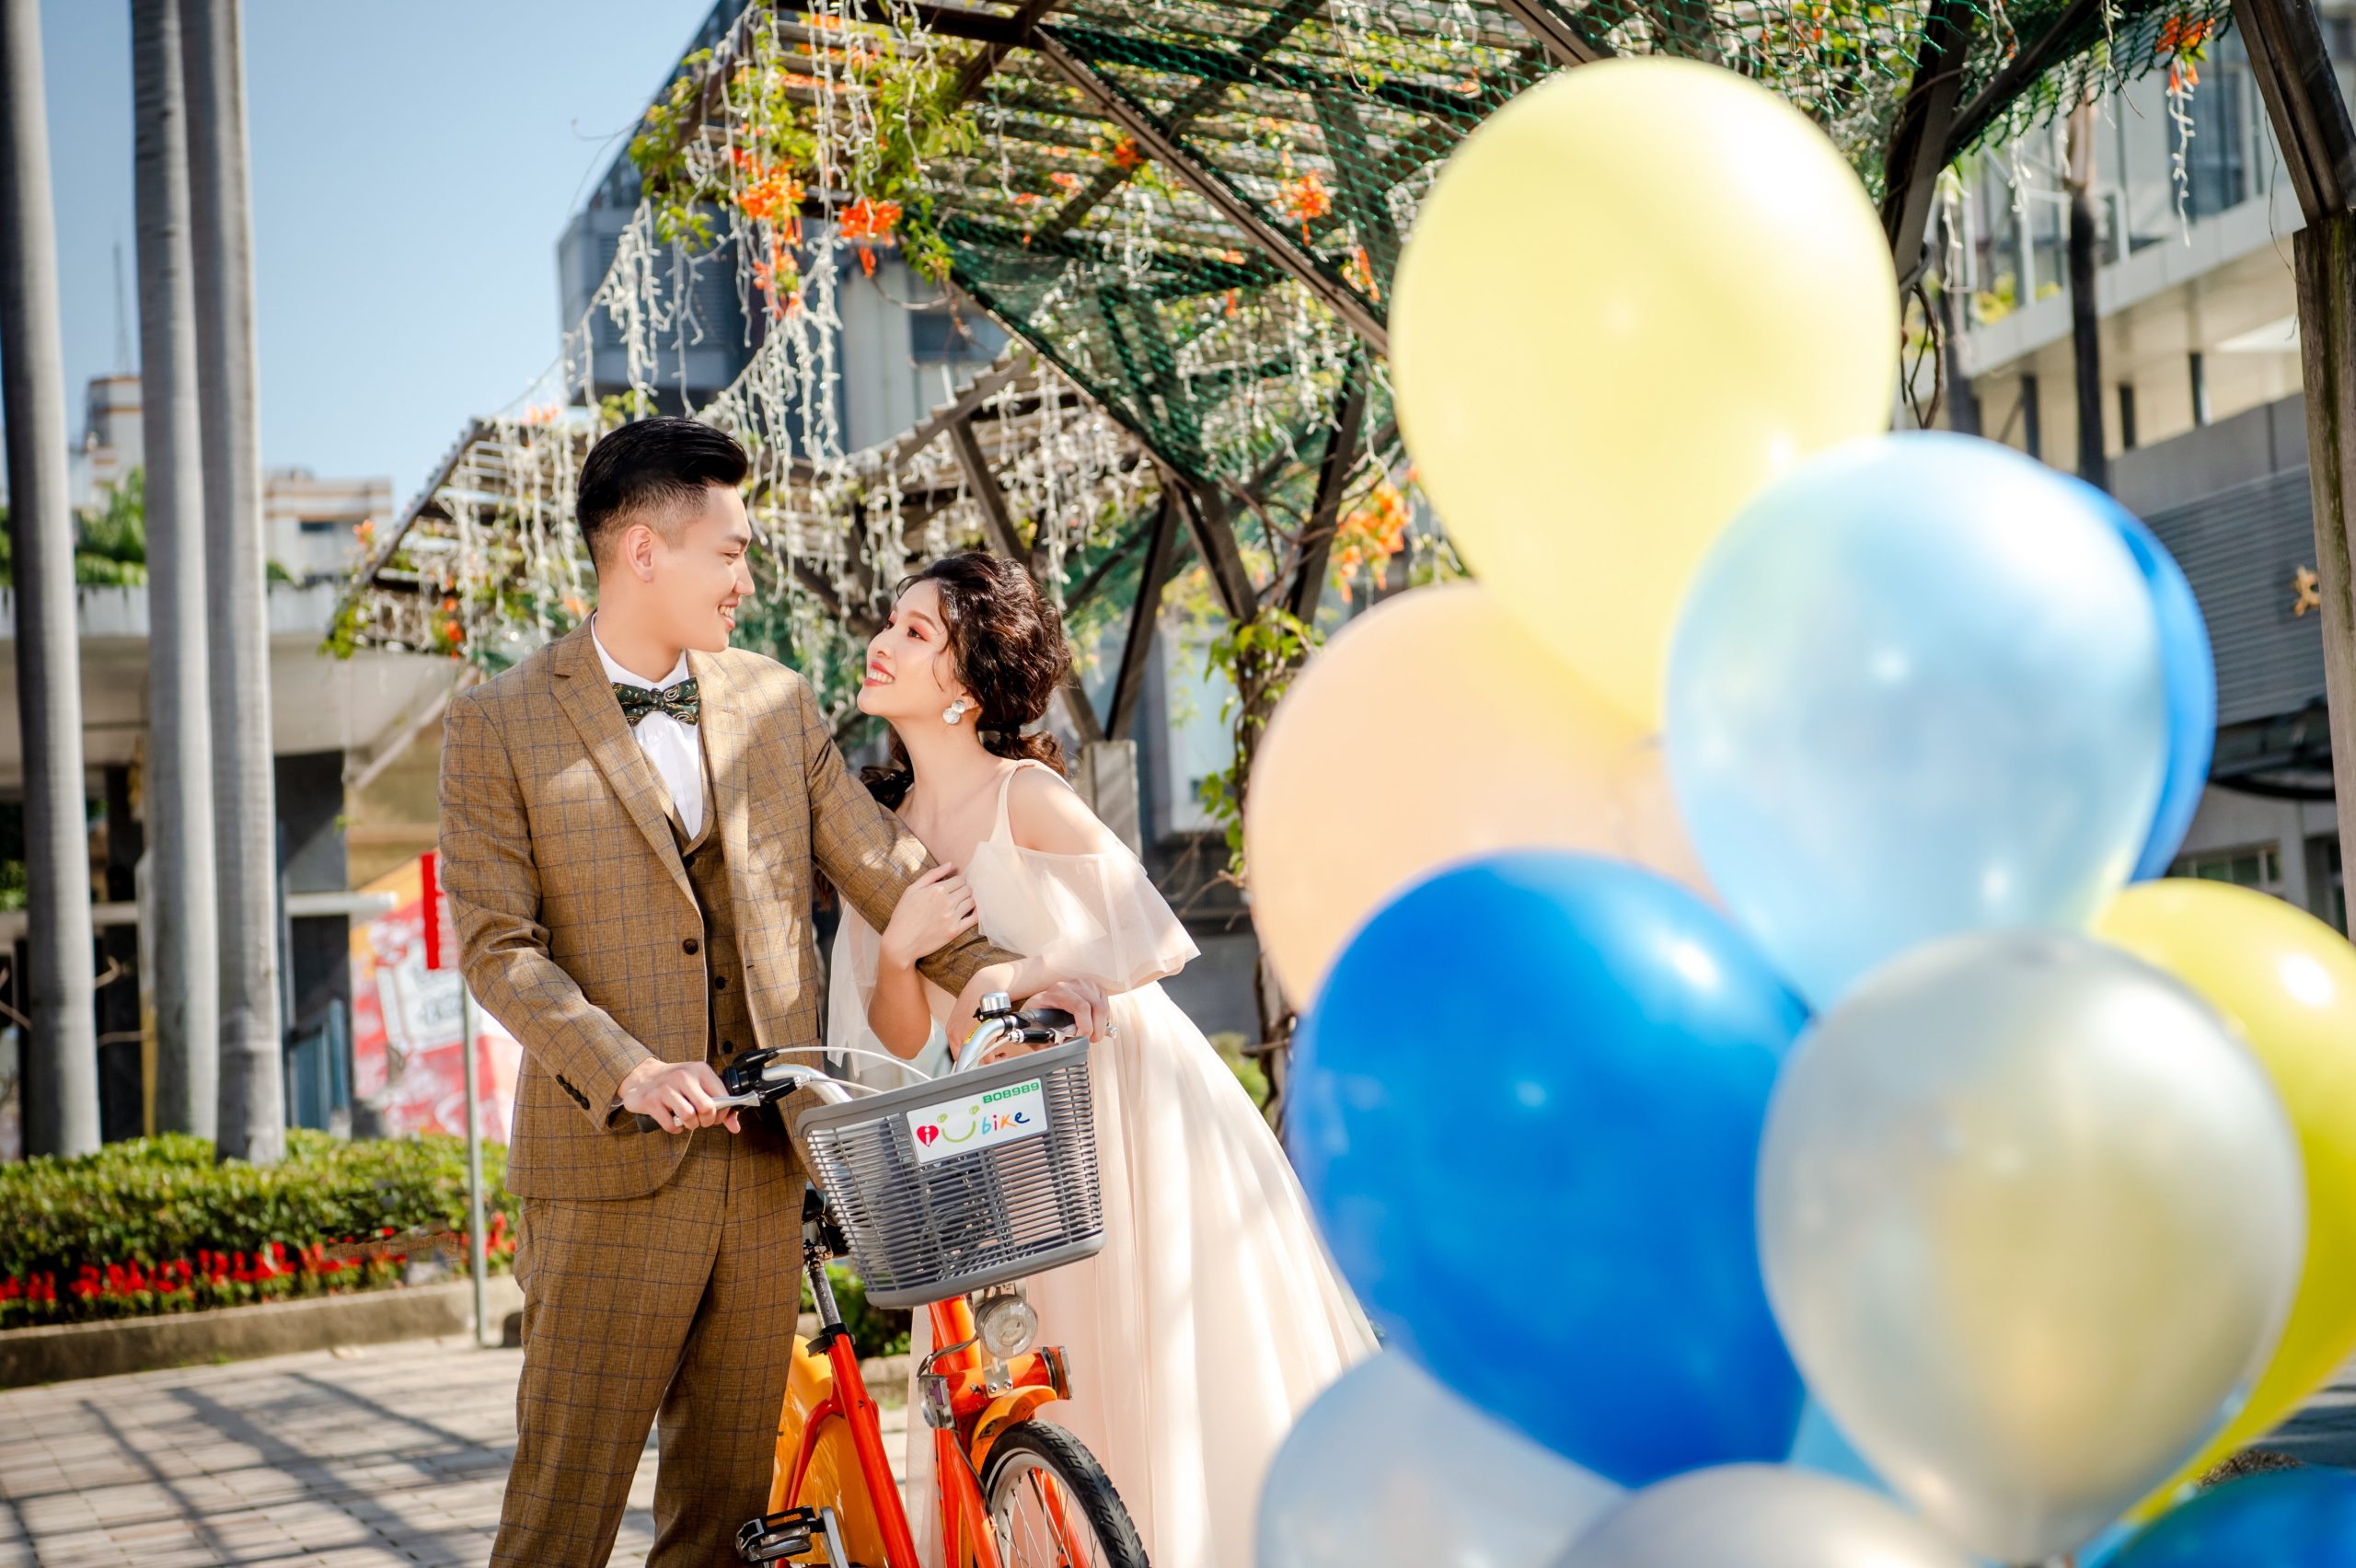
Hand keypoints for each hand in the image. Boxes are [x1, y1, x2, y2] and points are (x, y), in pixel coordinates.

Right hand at [617, 1059, 739, 1133]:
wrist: (642, 1076)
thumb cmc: (675, 1083)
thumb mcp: (698, 1085)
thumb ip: (719, 1105)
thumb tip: (735, 1127)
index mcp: (700, 1070)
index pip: (722, 1097)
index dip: (722, 1113)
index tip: (715, 1116)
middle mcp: (683, 1076)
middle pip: (707, 1108)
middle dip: (706, 1121)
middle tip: (701, 1120)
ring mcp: (666, 1088)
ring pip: (689, 1116)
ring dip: (690, 1125)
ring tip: (686, 1120)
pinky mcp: (651, 1101)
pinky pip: (671, 1125)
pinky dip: (675, 1128)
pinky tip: (673, 1121)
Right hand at [879, 864, 979, 969]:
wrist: (900, 942)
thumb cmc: (903, 914)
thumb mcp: (912, 890)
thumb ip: (932, 875)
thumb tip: (950, 864)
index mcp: (937, 890)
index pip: (959, 879)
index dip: (957, 882)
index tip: (953, 887)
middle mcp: (947, 902)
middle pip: (968, 889)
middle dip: (964, 890)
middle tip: (957, 896)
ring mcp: (952, 917)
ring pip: (972, 902)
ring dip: (969, 901)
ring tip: (961, 904)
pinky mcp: (955, 931)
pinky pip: (974, 919)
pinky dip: (977, 913)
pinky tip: (972, 913)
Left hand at [1025, 978, 1109, 1043]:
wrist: (1040, 1004)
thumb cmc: (1038, 1018)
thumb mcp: (1036, 1029)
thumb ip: (1046, 1041)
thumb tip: (1060, 1051)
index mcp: (1056, 993)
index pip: (1080, 1007)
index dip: (1086, 1026)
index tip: (1083, 1039)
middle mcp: (1072, 985)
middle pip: (1096, 1008)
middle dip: (1096, 1030)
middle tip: (1090, 1041)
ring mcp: (1084, 985)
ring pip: (1103, 1007)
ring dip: (1100, 1025)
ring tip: (1091, 1035)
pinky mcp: (1094, 988)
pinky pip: (1106, 1006)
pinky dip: (1103, 1019)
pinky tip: (1093, 1025)